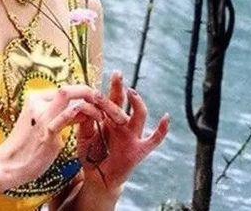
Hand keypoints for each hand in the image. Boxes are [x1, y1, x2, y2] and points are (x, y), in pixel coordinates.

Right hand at [0, 83, 127, 188]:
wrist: (8, 164)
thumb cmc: (27, 147)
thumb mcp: (45, 126)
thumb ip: (62, 115)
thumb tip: (83, 110)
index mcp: (36, 98)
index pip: (66, 89)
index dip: (84, 93)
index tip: (97, 102)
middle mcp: (37, 101)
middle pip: (70, 88)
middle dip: (91, 93)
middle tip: (105, 103)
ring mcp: (41, 114)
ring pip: (71, 97)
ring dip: (91, 104)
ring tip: (104, 113)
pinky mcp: (46, 130)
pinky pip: (68, 115)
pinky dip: (84, 115)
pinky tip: (94, 121)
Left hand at [76, 71, 169, 190]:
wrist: (97, 177)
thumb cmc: (90, 154)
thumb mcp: (84, 138)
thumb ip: (85, 124)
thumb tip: (85, 108)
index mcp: (107, 118)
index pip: (107, 100)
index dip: (101, 94)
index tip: (94, 88)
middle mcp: (122, 124)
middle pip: (122, 103)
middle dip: (119, 88)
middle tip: (117, 74)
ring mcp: (133, 136)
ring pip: (137, 116)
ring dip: (136, 103)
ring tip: (131, 91)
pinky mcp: (140, 150)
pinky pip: (154, 140)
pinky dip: (162, 130)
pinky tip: (166, 117)